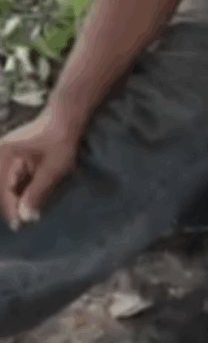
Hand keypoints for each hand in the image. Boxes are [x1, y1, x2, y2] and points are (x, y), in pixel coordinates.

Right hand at [0, 104, 80, 230]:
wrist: (66, 117)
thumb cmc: (61, 139)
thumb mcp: (53, 167)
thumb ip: (38, 191)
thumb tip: (26, 216)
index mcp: (4, 155)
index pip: (3, 188)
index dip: (11, 208)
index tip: (19, 225)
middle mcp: (1, 156)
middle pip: (3, 188)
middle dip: (12, 205)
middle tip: (22, 224)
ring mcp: (7, 158)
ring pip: (8, 186)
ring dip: (17, 199)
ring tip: (27, 215)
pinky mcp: (16, 161)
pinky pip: (15, 180)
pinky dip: (22, 191)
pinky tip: (29, 203)